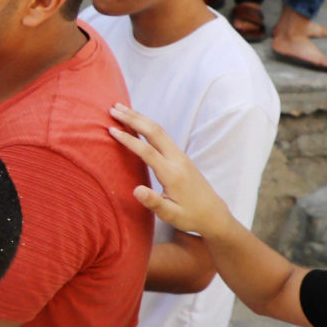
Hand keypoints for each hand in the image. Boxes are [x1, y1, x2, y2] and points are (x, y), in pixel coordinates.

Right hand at [107, 103, 232, 235]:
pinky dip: (147, 125)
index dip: (128, 139)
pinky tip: (138, 122)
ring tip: (121, 109)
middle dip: (133, 118)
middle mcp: (178, 160)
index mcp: (172, 174)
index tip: (111, 129)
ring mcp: (181, 156)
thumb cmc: (190, 217)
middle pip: (154, 132)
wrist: (214, 215)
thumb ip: (153, 202)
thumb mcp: (171, 215)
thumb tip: (136, 190)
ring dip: (140, 118)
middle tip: (113, 109)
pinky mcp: (181, 157)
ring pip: (159, 130)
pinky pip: (162, 135)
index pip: (147, 151)